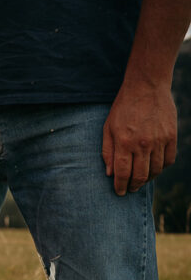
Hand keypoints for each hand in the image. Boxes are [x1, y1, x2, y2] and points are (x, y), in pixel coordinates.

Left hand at [102, 79, 176, 195]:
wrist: (147, 87)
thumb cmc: (123, 108)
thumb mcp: (108, 128)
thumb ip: (107, 152)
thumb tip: (110, 174)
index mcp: (124, 142)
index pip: (123, 173)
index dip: (120, 186)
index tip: (119, 193)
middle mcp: (143, 143)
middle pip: (140, 175)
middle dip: (133, 186)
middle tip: (130, 189)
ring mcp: (159, 140)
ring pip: (156, 170)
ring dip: (148, 179)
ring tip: (141, 180)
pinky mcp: (172, 135)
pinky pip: (169, 160)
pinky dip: (161, 168)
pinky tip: (154, 168)